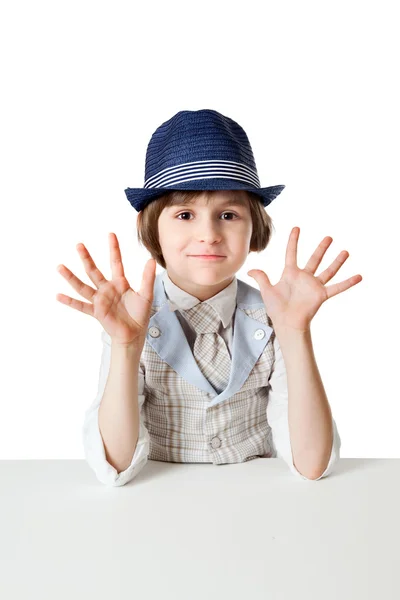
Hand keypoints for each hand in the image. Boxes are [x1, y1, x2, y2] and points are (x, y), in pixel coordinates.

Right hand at [56, 232, 156, 346]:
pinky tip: (58, 296)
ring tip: (60, 267)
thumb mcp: (146, 295)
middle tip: (79, 245)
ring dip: (71, 277)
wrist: (134, 333)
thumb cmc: (140, 314)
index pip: (115, 262)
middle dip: (86, 258)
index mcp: (120, 283)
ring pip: (83, 286)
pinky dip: (70, 302)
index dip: (114, 249)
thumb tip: (151, 260)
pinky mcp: (96, 312)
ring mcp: (100, 300)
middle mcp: (107, 289)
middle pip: (94, 271)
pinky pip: (81, 306)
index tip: (110, 234)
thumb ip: (147, 278)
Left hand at [247, 227, 362, 331]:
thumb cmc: (276, 308)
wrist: (286, 323)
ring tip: (345, 252)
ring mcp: (314, 286)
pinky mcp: (321, 295)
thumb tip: (250, 269)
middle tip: (328, 237)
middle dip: (321, 248)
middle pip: (314, 259)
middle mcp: (304, 278)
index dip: (293, 241)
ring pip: (328, 271)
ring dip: (337, 262)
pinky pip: (337, 287)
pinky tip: (359, 276)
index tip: (297, 228)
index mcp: (290, 274)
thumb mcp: (266, 290)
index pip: (292, 253)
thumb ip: (261, 277)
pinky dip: (348, 282)